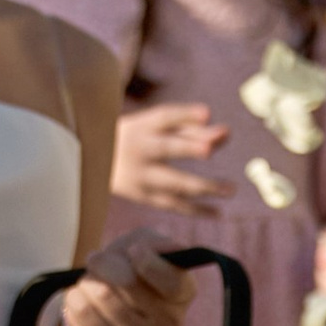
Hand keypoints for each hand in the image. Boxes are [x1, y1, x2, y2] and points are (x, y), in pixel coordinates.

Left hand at [55, 239, 193, 325]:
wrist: (106, 301)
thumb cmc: (130, 266)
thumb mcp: (146, 243)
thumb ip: (152, 241)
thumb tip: (145, 249)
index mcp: (184, 293)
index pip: (171, 282)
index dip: (148, 261)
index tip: (132, 250)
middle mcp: (170, 322)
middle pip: (128, 283)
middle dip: (106, 263)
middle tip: (97, 260)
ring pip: (102, 297)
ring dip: (88, 280)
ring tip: (89, 280)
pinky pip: (81, 313)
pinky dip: (75, 297)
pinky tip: (82, 298)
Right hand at [109, 102, 226, 212]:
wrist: (94, 162)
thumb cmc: (137, 138)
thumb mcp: (155, 127)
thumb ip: (191, 127)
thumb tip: (227, 133)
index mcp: (142, 125)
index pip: (165, 117)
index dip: (185, 114)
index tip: (206, 113)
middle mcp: (140, 149)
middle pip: (166, 148)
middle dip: (187, 148)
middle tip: (209, 148)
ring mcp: (140, 175)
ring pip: (173, 182)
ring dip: (202, 186)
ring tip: (231, 189)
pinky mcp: (143, 195)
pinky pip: (171, 204)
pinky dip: (195, 210)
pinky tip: (219, 213)